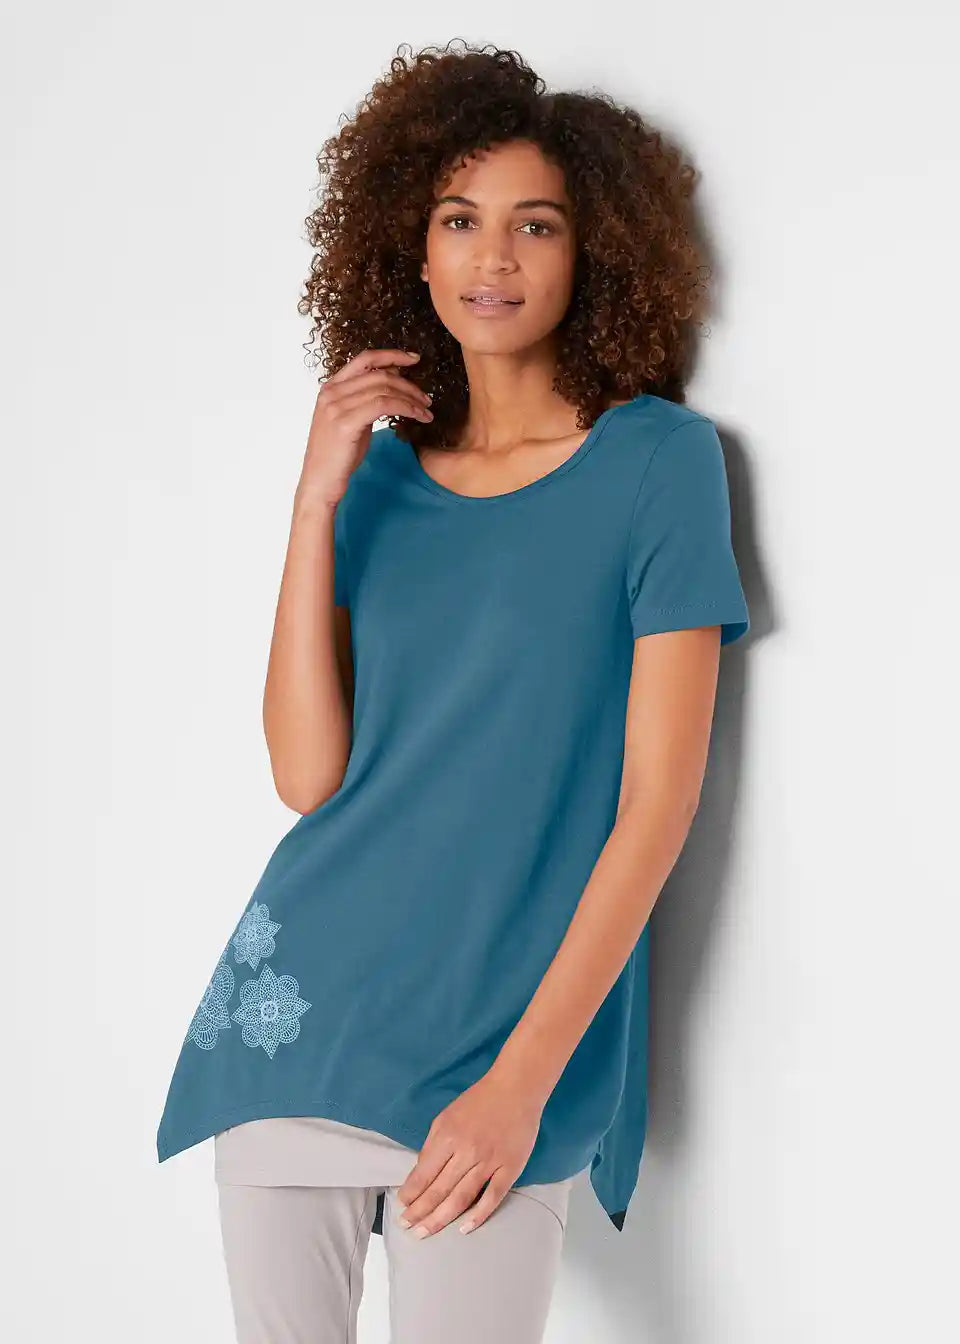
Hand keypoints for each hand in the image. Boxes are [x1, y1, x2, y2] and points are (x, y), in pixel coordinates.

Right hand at [294, 347, 432, 510]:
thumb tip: (392, 383)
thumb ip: (366, 400)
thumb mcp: (352, 419)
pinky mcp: (345, 422)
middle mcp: (331, 392)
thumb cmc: (337, 455)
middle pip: (379, 374)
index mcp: (331, 387)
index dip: (392, 355)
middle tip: (426, 398)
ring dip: (411, 398)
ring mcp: (336, 406)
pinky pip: (384, 405)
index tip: (414, 359)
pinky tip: (417, 416)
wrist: (320, 481)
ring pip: (384, 388)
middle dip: (408, 384)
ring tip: (426, 410)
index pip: (364, 359)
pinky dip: (406, 408)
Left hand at [394, 1070, 545, 1236]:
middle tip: (407, 1228)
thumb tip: (421, 1174)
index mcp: (447, 1136)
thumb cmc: (478, 1101)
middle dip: (419, 1212)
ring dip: (440, 1218)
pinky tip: (464, 1228)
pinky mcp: (510, 1168)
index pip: (423, 1174)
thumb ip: (433, 1145)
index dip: (411, 1194)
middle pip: (439, 1190)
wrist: (515, 1089)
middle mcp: (466, 1151)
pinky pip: (492, 1196)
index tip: (402, 1207)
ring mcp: (489, 1161)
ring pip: (461, 1197)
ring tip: (424, 1233)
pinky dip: (478, 1215)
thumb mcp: (446, 1117)